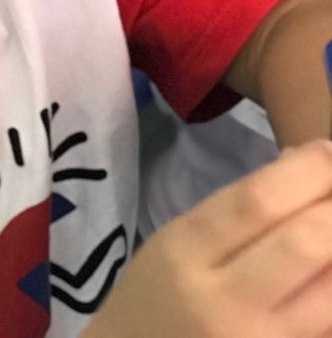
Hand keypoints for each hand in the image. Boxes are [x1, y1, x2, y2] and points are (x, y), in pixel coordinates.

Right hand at [87, 143, 331, 336]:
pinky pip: (323, 329)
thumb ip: (237, 211)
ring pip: (331, 300)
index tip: (327, 150)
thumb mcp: (179, 242)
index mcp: (186, 253)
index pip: (257, 201)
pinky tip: (327, 274)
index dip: (307, 171)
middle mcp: (225, 304)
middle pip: (304, 246)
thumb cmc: (156, 298)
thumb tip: (305, 167)